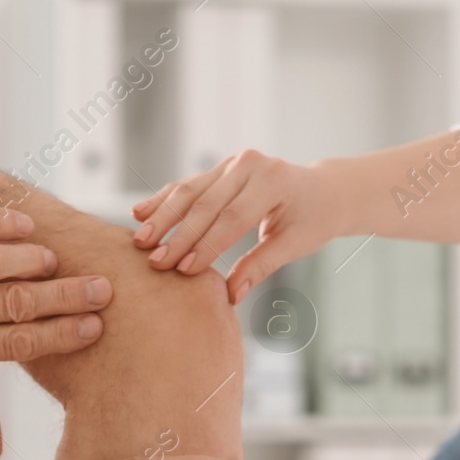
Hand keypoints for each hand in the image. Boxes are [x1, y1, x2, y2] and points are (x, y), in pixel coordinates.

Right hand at [131, 151, 340, 304]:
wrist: (321, 191)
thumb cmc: (311, 220)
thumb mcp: (294, 244)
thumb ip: (260, 266)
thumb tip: (231, 296)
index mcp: (272, 181)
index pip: (232, 218)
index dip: (206, 245)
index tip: (182, 270)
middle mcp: (249, 165)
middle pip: (205, 203)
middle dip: (177, 235)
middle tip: (154, 261)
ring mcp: (231, 163)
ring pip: (189, 191)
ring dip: (162, 216)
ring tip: (139, 239)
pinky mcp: (219, 169)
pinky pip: (187, 185)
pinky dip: (162, 200)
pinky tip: (139, 213)